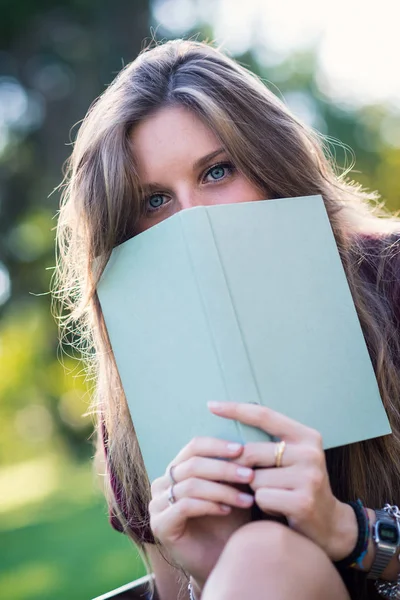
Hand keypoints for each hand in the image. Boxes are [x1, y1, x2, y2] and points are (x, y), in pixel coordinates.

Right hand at [149, 437, 255, 585]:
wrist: (220, 561)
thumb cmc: (228, 522)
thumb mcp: (232, 489)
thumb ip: (233, 469)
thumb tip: (250, 446)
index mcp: (177, 469)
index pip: (193, 447)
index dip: (217, 446)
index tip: (242, 450)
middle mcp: (162, 484)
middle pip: (192, 464)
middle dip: (224, 468)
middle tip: (250, 475)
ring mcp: (157, 504)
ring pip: (190, 485)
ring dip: (222, 490)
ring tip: (247, 499)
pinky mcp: (159, 525)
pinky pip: (184, 506)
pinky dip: (209, 505)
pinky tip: (227, 511)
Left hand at [207, 401, 357, 560]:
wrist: (330, 524)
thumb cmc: (298, 486)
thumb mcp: (289, 459)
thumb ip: (266, 445)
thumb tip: (226, 438)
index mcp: (306, 436)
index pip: (264, 415)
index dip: (236, 409)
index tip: (211, 405)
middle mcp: (310, 452)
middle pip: (251, 452)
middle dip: (244, 468)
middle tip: (259, 479)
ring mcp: (308, 477)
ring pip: (254, 478)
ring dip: (256, 489)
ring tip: (277, 495)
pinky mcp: (302, 501)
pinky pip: (261, 497)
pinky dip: (264, 504)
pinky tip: (280, 508)